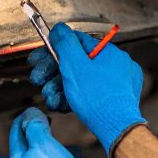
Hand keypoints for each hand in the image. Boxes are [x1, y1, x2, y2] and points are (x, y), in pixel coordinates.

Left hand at [9, 108, 96, 157]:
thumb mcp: (43, 144)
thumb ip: (35, 127)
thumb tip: (30, 115)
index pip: (16, 131)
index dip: (26, 117)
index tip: (37, 108)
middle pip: (31, 143)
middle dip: (44, 132)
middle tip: (53, 122)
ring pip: (47, 155)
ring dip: (59, 146)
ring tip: (71, 146)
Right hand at [27, 23, 145, 156]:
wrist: (116, 128)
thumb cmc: (98, 99)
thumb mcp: (74, 65)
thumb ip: (65, 43)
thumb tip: (59, 28)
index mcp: (108, 52)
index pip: (76, 42)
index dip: (54, 49)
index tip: (40, 57)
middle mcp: (116, 64)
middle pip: (77, 63)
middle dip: (54, 73)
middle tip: (39, 80)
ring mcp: (118, 83)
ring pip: (82, 80)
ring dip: (61, 88)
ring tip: (50, 97)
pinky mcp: (117, 99)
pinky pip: (92, 93)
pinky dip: (75, 98)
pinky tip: (63, 104)